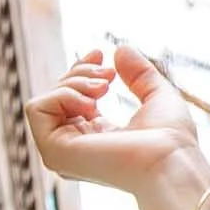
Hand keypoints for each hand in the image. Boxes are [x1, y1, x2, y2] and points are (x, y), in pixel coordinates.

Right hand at [23, 41, 201, 195]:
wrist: (171, 161)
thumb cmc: (172, 139)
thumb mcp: (157, 96)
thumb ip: (140, 74)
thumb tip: (120, 49)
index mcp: (96, 138)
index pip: (71, 101)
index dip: (80, 72)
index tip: (99, 54)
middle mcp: (75, 148)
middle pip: (55, 97)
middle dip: (80, 74)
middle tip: (108, 76)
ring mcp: (62, 152)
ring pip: (44, 102)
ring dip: (73, 84)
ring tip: (104, 88)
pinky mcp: (54, 152)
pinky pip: (37, 109)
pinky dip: (63, 95)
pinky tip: (91, 103)